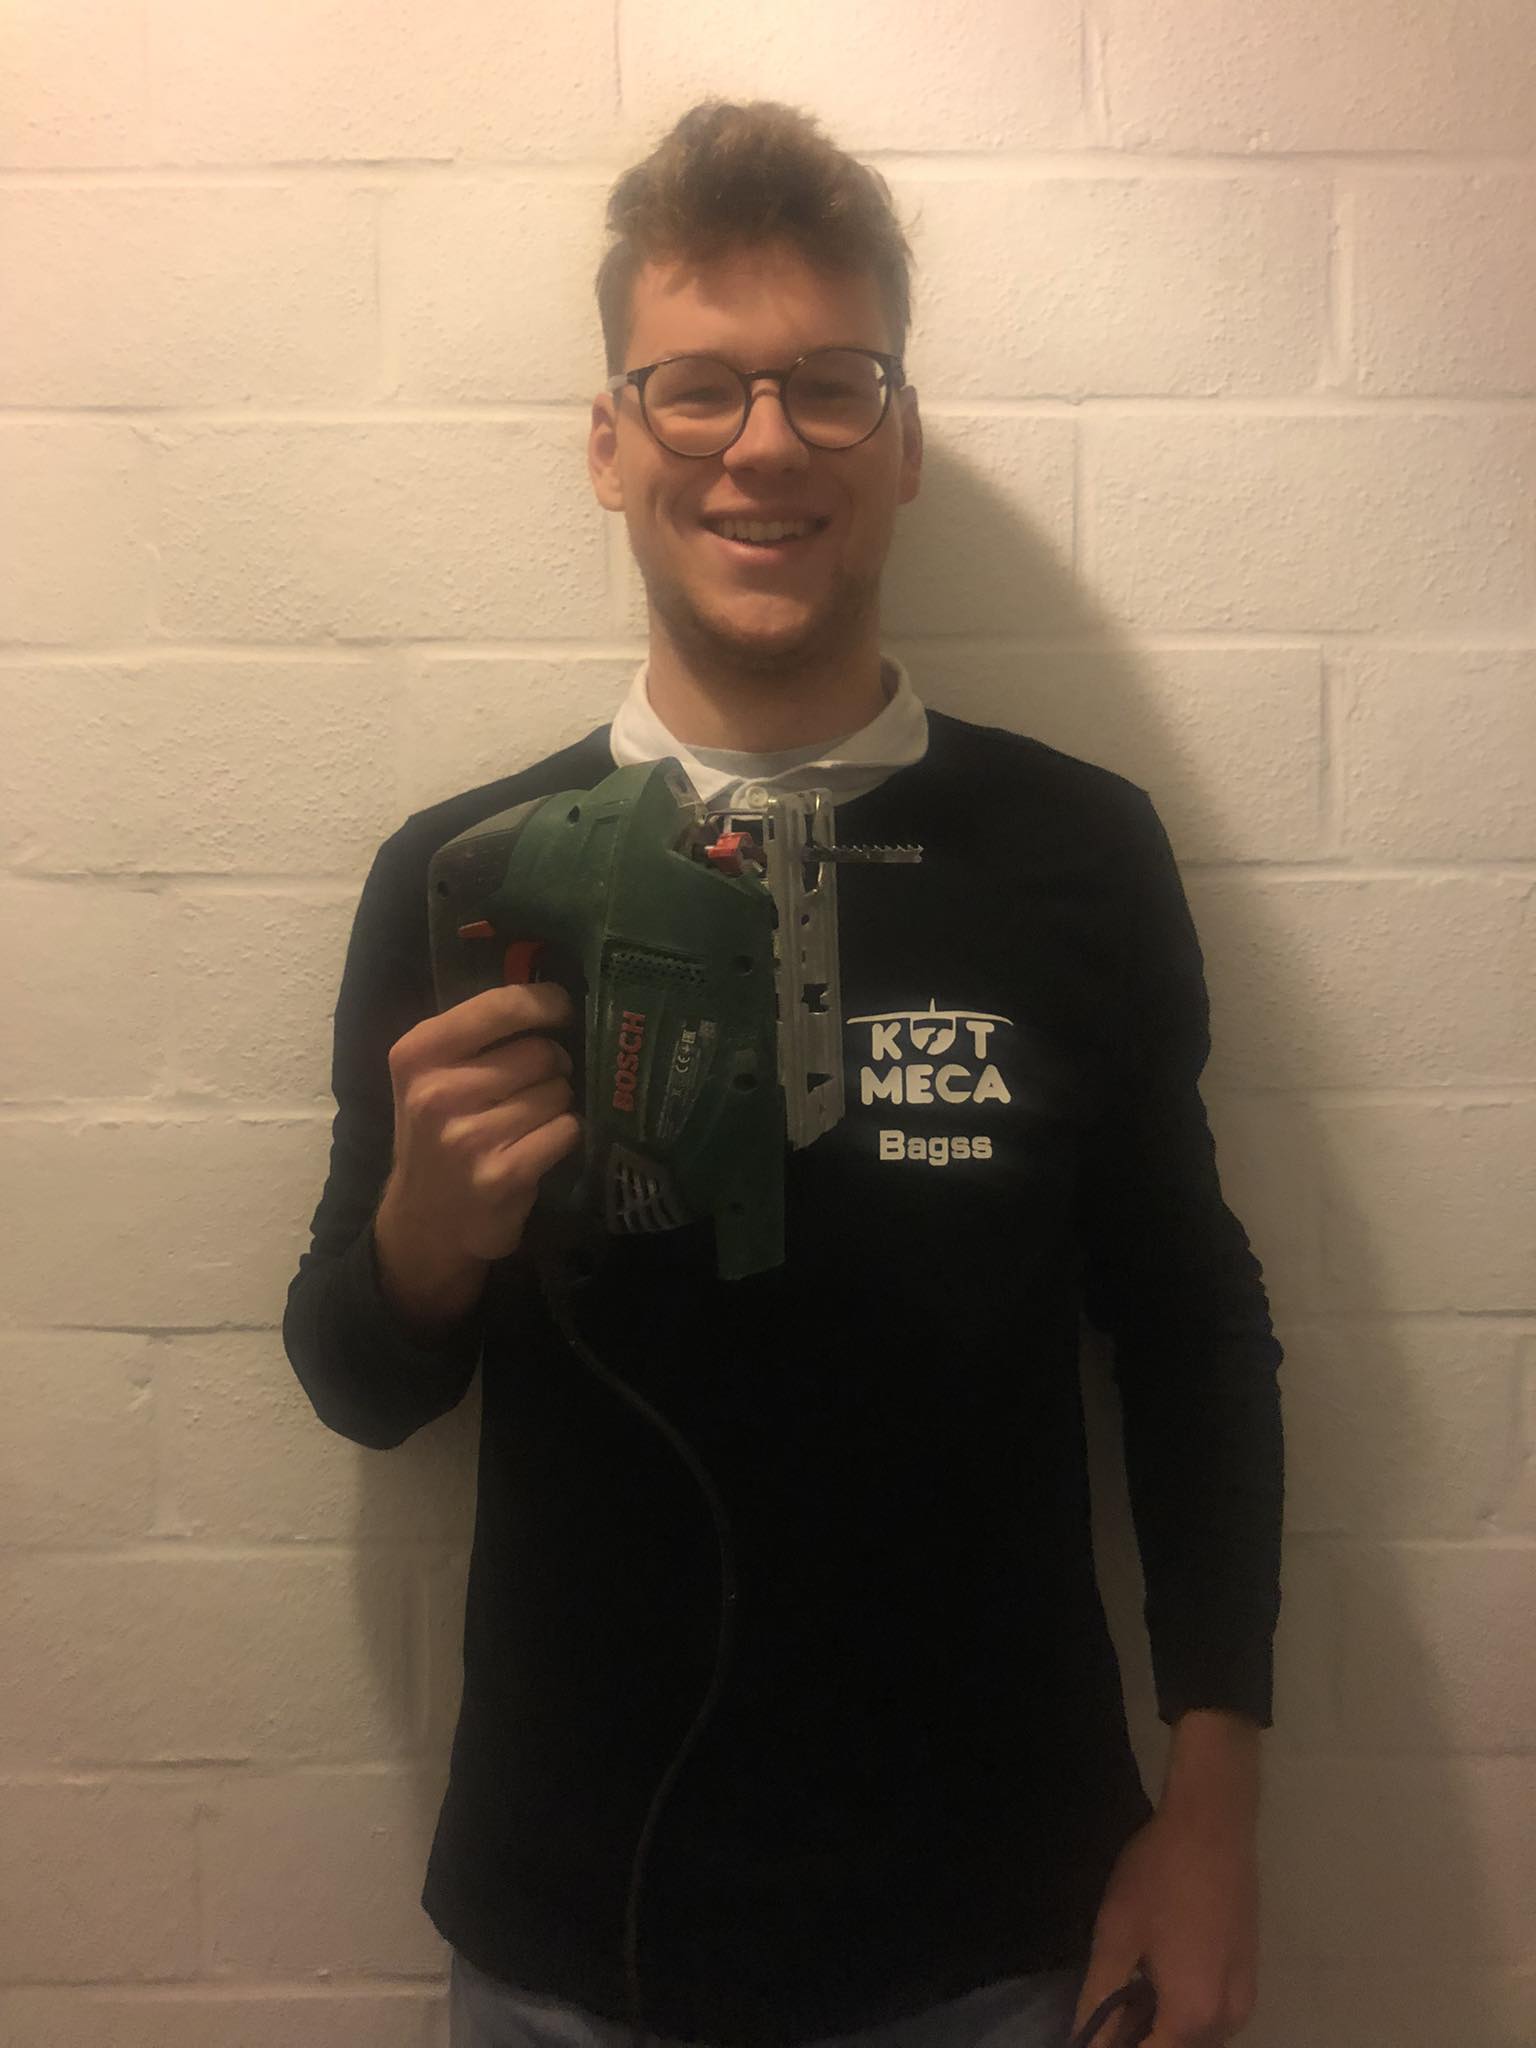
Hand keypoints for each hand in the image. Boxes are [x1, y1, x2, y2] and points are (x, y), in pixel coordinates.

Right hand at [374, 980, 583, 1329]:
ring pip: (558, 1092)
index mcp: (417, 1055)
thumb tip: (551, 995)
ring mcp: (469, 1138)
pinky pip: (566, 1130)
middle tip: (537, 1082)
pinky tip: (541, 1145)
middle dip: (552, 1064)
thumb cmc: (436, 1133)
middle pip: (540, 1052)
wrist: (425, 1221)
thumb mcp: (430, 1075)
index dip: (545, 1002)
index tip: (562, 1008)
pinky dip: (564, 1135)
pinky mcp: (503, 1175)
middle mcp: (437, 1093)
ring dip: (557, 1103)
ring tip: (531, 1119)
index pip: (501, 1006)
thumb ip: (477, 1034)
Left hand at [1070, 1809, 1258, 2045]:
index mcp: (1194, 2016)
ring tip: (1123, 1992)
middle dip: (1139, 2037)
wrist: (1213, 1825)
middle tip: (1104, 2010)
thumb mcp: (1117, 1937)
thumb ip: (1098, 1999)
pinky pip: (1212, 2012)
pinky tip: (1154, 1977)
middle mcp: (1227, 2019)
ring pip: (1197, 2035)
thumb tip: (1085, 2042)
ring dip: (1160, 2025)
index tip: (1095, 2031)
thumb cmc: (1159, 1877)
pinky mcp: (1248, 1973)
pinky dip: (1182, 2008)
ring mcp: (1243, 1997)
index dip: (1116, 2046)